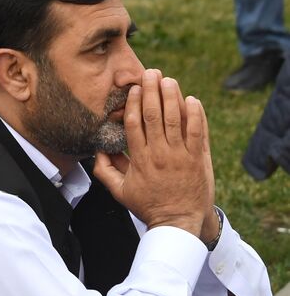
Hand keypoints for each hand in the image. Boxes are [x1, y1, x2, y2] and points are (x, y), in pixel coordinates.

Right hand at [93, 70, 213, 237]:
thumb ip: (104, 170)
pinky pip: (198, 131)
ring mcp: (181, 156)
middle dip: (152, 91)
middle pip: (154, 116)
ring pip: (175, 119)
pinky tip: (191, 99)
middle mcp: (160, 154)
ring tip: (169, 80)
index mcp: (140, 160)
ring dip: (172, 96)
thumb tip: (96, 150)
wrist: (178, 222)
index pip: (135, 124)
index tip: (134, 88)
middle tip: (150, 73)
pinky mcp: (198, 158)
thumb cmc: (148, 206)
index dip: (134, 103)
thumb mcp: (120, 192)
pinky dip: (195, 114)